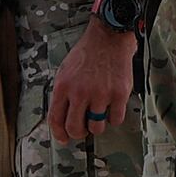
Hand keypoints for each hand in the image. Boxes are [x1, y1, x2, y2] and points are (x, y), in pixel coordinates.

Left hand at [49, 17, 139, 144]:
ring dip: (98, 124)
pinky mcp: (119, 94)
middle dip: (79, 132)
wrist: (109, 38)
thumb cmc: (87, 54)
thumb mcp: (65, 72)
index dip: (59, 133)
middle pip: (75, 128)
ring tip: (100, 114)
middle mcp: (80, 92)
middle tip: (84, 129)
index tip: (64, 139)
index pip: (56, 119)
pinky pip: (116, 119)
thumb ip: (63, 94)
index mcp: (63, 87)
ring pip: (97, 127)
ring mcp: (100, 94)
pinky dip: (114, 117)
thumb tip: (64, 117)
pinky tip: (113, 107)